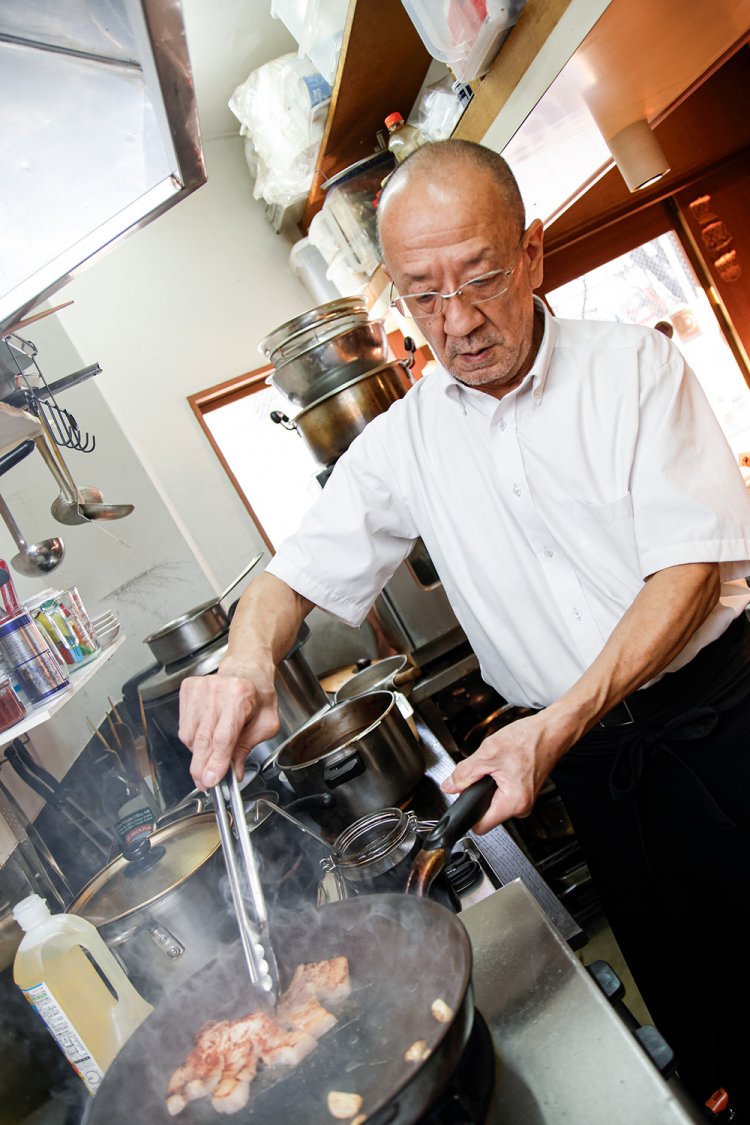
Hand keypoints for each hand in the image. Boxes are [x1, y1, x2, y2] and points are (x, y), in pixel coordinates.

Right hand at [178, 662, 279, 790]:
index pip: (223, 737)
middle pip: (203, 739)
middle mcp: (217, 690)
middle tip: (204, 783)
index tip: (211, 781)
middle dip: (202, 766)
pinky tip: (206, 735)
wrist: (246, 669)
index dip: (216, 762)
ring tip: (212, 753)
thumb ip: (248, 748)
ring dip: (198, 753)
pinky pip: (183, 726)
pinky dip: (192, 739)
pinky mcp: (187, 690)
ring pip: (189, 736)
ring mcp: (199, 688)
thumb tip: (233, 773)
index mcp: (240, 695)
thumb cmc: (258, 696)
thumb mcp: (266, 723)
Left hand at [441, 709, 572, 832]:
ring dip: (488, 786)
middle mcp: (521, 807)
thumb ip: (464, 774)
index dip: (466, 814)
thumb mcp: (488, 754)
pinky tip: (502, 766)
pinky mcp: (524, 793)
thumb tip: (450, 786)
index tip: (458, 804)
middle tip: (480, 773)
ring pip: (494, 802)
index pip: (480, 826)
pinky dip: (497, 781)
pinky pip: (503, 794)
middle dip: (477, 794)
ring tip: (494, 766)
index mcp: (512, 803)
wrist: (551, 731)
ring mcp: (524, 801)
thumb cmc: (529, 739)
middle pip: (486, 812)